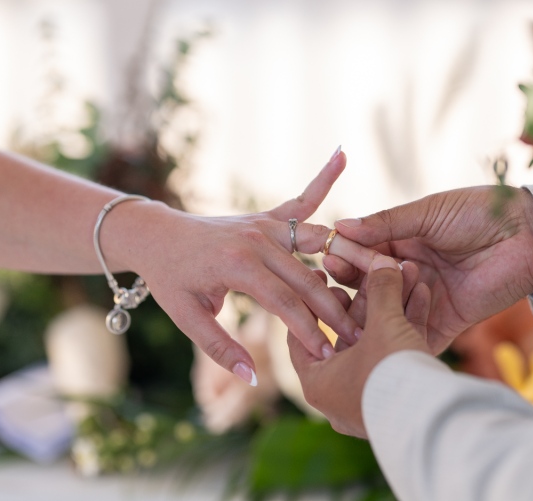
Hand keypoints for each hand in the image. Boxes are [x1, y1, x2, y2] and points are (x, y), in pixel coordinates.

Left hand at [121, 149, 376, 384]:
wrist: (156, 236)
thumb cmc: (171, 279)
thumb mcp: (187, 318)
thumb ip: (220, 347)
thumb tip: (252, 378)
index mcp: (237, 265)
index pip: (284, 302)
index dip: (308, 330)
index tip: (329, 354)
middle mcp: (256, 239)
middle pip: (307, 276)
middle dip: (334, 308)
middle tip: (358, 334)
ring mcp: (264, 223)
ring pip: (316, 242)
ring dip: (345, 261)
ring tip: (375, 280)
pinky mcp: (267, 215)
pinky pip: (302, 199)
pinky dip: (323, 179)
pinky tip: (343, 154)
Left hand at [288, 254, 430, 437]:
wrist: (435, 418)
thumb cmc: (391, 372)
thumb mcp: (382, 324)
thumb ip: (380, 291)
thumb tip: (382, 260)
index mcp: (317, 383)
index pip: (301, 335)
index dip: (310, 300)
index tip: (319, 275)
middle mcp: (339, 393)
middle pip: (345, 333)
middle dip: (364, 299)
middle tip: (366, 273)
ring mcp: (371, 396)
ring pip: (378, 341)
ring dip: (393, 306)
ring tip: (405, 272)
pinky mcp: (401, 396)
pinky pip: (399, 353)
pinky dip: (410, 324)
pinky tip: (423, 293)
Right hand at [323, 186, 532, 354]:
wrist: (529, 234)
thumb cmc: (478, 212)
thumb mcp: (426, 213)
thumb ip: (385, 224)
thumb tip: (340, 225)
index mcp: (402, 244)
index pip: (364, 253)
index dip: (346, 256)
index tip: (326, 258)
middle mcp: (409, 273)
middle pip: (370, 286)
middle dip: (351, 289)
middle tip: (332, 291)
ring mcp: (426, 299)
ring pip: (389, 312)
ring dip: (369, 317)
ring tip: (349, 320)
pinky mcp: (447, 322)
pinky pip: (418, 336)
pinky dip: (399, 343)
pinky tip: (377, 348)